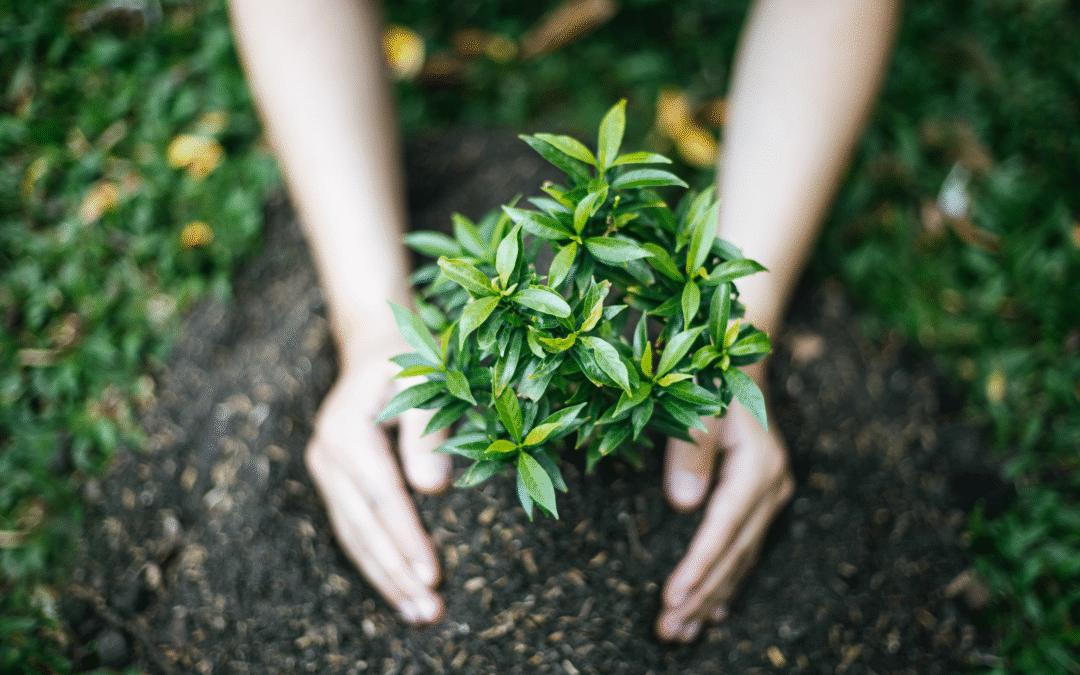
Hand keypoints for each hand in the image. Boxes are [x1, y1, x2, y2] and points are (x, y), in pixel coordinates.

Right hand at [304, 336, 451, 623]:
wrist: (374, 346)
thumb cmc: (409, 360)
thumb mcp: (425, 381)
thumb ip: (428, 432)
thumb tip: (433, 489)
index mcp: (347, 430)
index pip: (381, 497)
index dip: (407, 538)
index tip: (433, 575)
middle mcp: (327, 454)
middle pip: (362, 526)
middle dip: (396, 573)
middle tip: (429, 611)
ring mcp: (325, 470)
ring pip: (353, 535)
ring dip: (385, 578)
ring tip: (418, 614)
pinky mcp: (334, 481)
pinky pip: (352, 529)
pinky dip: (375, 562)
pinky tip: (398, 589)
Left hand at [655, 364, 793, 641]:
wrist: (741, 362)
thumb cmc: (712, 380)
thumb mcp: (698, 408)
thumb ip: (691, 453)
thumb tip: (683, 505)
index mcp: (757, 468)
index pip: (723, 531)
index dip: (697, 568)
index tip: (671, 600)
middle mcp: (772, 487)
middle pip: (733, 554)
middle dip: (700, 595)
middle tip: (668, 631)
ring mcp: (772, 495)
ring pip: (741, 558)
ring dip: (712, 597)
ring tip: (682, 633)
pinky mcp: (764, 498)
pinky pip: (746, 550)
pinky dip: (728, 581)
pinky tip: (715, 611)